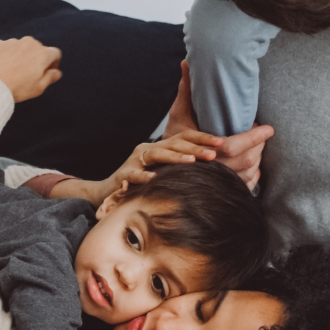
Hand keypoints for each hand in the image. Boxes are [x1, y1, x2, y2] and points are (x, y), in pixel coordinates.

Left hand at [0, 37, 62, 101]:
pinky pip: (4, 48)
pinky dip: (4, 55)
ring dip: (19, 56)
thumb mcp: (38, 88)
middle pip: (36, 48)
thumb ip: (50, 78)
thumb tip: (57, 73)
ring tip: (11, 71)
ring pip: (19, 47)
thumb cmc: (17, 88)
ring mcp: (12, 42)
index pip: (55, 53)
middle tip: (27, 73)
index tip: (47, 71)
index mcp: (42, 54)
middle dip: (35, 58)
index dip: (53, 62)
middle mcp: (29, 43)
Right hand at [86, 130, 228, 199]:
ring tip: (191, 161)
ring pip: (156, 154)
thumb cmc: (141, 183)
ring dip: (175, 157)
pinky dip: (144, 176)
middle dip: (195, 147)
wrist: (108, 192)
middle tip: (213, 153)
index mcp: (159, 147)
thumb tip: (210, 167)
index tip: (221, 142)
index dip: (202, 138)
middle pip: (173, 143)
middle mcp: (147, 149)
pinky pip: (134, 173)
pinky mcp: (123, 174)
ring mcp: (134, 160)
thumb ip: (181, 166)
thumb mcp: (163, 171)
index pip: (183, 137)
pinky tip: (155, 179)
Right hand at [158, 60, 271, 189]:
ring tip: (259, 147)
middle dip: (259, 147)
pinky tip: (254, 166)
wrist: (159, 167)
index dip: (254, 137)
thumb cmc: (171, 138)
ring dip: (257, 161)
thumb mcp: (178, 114)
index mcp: (202, 151)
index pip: (234, 145)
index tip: (268, 128)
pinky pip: (244, 187)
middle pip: (246, 161)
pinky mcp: (219, 192)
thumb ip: (186, 90)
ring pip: (247, 175)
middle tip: (264, 134)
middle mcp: (209, 169)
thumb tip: (187, 62)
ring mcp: (214, 183)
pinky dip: (253, 177)